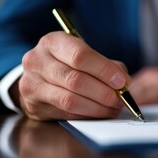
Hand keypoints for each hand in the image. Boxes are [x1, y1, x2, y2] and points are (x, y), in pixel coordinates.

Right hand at [15, 31, 129, 119]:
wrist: (38, 77)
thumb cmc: (69, 63)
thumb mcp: (86, 55)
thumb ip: (108, 66)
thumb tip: (124, 83)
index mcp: (53, 42)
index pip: (80, 56)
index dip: (104, 70)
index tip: (122, 82)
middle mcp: (37, 61)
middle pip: (76, 80)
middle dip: (104, 92)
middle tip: (120, 99)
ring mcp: (32, 84)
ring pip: (70, 100)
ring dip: (98, 107)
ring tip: (113, 107)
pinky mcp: (35, 106)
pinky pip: (66, 114)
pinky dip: (88, 115)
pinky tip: (100, 112)